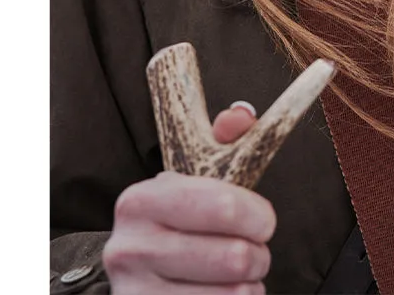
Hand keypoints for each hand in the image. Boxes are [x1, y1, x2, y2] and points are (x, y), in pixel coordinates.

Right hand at [103, 103, 274, 292]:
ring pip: (233, 294)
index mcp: (141, 200)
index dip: (257, 215)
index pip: (223, 205)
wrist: (140, 276)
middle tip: (255, 252)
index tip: (265, 222)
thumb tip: (240, 116)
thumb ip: (223, 141)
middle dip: (258, 255)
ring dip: (250, 286)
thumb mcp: (197, 179)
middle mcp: (128, 248)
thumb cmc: (181, 222)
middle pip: (234, 257)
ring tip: (239, 276)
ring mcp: (134, 293)